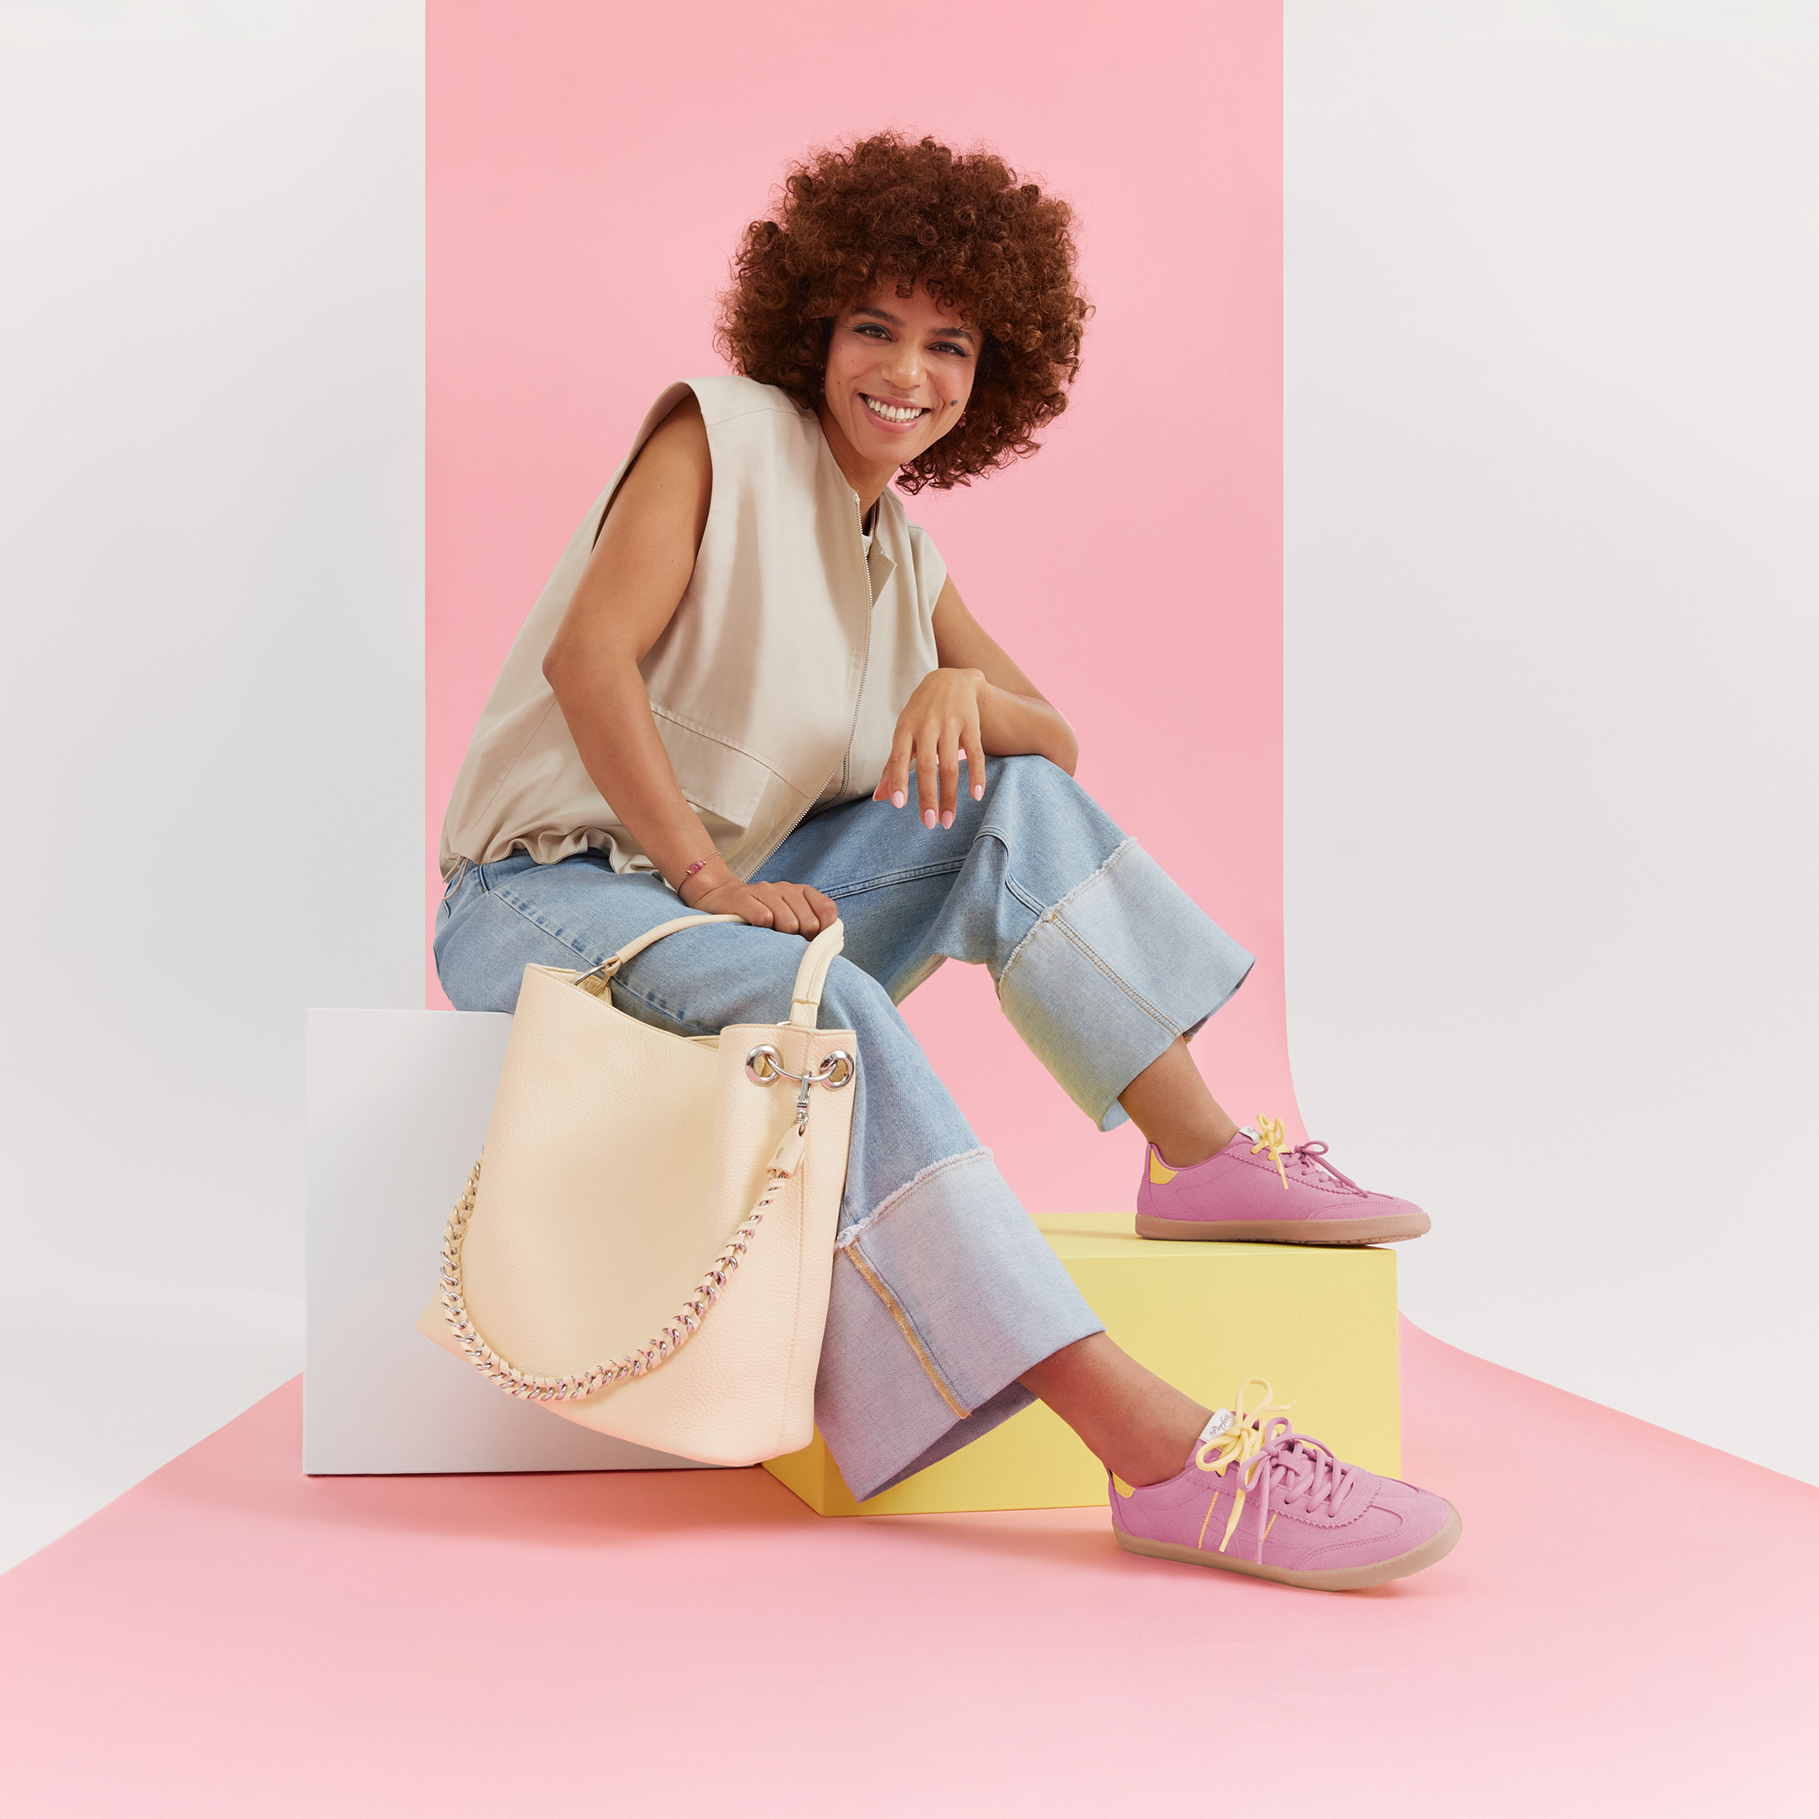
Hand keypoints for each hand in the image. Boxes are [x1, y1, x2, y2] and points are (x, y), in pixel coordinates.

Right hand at [683, 860, 836, 935]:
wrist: (720, 896)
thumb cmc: (759, 912)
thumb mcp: (788, 915)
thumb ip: (809, 925)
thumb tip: (826, 946)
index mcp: (800, 892)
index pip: (827, 910)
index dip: (824, 931)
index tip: (812, 940)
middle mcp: (785, 889)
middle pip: (809, 922)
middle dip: (801, 938)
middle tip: (786, 941)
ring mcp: (764, 892)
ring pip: (788, 923)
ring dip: (781, 936)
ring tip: (770, 936)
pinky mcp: (743, 898)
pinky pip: (763, 918)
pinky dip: (762, 929)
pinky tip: (756, 930)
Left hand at [872, 667, 986, 829]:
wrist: (951, 679)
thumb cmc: (921, 714)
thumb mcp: (904, 734)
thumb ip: (892, 767)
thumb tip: (879, 799)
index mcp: (905, 729)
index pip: (898, 758)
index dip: (898, 781)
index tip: (899, 805)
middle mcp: (927, 726)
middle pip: (926, 766)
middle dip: (928, 797)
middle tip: (930, 823)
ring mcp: (950, 724)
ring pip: (950, 765)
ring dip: (950, 796)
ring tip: (948, 820)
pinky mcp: (971, 725)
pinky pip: (976, 754)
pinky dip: (976, 776)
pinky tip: (976, 796)